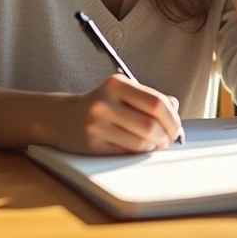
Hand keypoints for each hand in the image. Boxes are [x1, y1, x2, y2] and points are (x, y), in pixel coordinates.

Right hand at [50, 74, 182, 154]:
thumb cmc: (98, 104)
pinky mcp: (91, 144)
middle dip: (166, 135)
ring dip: (154, 146)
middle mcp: (104, 103)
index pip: (156, 103)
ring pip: (140, 143)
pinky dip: (139, 153)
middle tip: (168, 139)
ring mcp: (96, 125)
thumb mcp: (121, 91)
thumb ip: (149, 97)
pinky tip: (139, 148)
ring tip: (154, 143)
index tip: (176, 126)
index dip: (172, 118)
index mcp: (116, 84)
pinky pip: (126, 153)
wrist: (60, 117)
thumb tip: (175, 108)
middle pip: (150, 125)